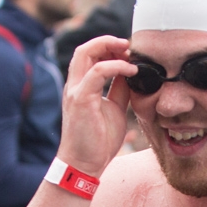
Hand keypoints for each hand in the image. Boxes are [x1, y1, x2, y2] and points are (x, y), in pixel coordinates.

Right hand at [58, 36, 137, 174]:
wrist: (85, 165)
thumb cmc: (98, 141)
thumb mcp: (115, 109)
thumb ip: (120, 90)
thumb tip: (131, 74)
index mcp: (81, 87)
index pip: (89, 56)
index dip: (108, 48)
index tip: (129, 52)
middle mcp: (75, 85)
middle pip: (85, 49)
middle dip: (108, 42)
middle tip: (129, 46)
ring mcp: (75, 91)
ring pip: (86, 53)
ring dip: (109, 46)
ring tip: (129, 51)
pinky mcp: (81, 99)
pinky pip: (97, 72)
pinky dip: (116, 66)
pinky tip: (131, 71)